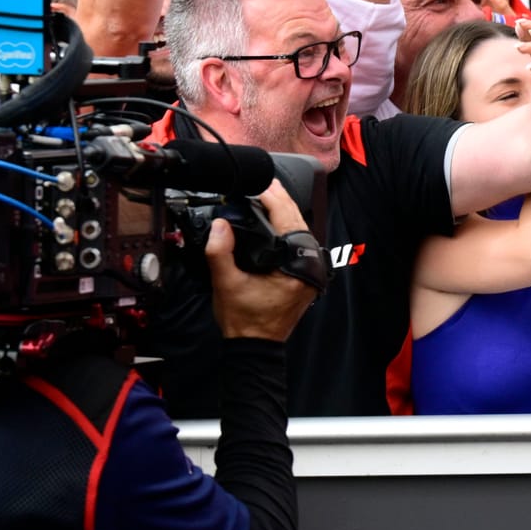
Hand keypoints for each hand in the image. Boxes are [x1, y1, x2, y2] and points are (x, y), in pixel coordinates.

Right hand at [205, 182, 318, 340]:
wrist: (254, 346)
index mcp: (296, 268)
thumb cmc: (243, 319)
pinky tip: (277, 217)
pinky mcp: (305, 275)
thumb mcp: (225, 283)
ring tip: (270, 194)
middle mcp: (309, 268)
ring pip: (301, 232)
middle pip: (298, 223)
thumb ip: (220, 252)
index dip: (274, 200)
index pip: (288, 223)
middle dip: (282, 201)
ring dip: (286, 212)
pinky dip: (288, 227)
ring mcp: (310, 272)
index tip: (261, 184)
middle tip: (266, 183)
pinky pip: (299, 243)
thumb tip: (220, 224)